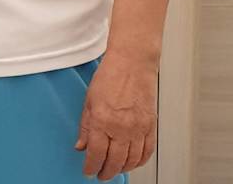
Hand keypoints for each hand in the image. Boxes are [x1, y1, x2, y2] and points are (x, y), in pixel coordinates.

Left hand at [74, 52, 157, 179]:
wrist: (133, 60)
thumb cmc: (112, 74)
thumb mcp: (90, 100)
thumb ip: (86, 126)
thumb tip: (82, 146)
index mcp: (102, 120)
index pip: (95, 156)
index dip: (91, 168)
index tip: (89, 170)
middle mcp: (121, 127)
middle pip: (114, 162)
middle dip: (106, 172)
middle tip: (101, 173)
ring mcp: (138, 127)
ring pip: (131, 161)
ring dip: (122, 168)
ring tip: (115, 168)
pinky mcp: (150, 124)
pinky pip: (147, 151)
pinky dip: (140, 160)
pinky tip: (133, 161)